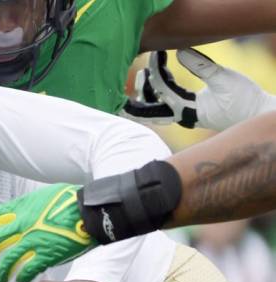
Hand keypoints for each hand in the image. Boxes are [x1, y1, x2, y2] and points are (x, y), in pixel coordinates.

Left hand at [0, 184, 95, 281]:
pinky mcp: (47, 255)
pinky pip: (29, 270)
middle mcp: (23, 225)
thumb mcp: (41, 196)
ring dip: (3, 272)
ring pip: (9, 260)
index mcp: (21, 209)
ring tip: (1, 279)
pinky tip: (21, 280)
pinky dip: (23, 276)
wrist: (89, 210)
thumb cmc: (69, 199)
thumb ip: (27, 206)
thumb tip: (17, 211)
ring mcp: (34, 241)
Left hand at [121, 49, 275, 130]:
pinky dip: (159, 93)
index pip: (162, 88)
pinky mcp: (190, 111)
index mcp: (187, 109)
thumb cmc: (243, 99)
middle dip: (141, 91)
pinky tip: (159, 78)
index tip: (155, 53)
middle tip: (141, 72)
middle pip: (151, 107)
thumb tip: (179, 51)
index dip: (156, 69)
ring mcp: (185, 115)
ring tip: (144, 75)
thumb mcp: (223, 79)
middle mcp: (182, 115)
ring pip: (157, 107)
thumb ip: (201, 65)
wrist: (255, 114)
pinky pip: (167, 104)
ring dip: (148, 92)